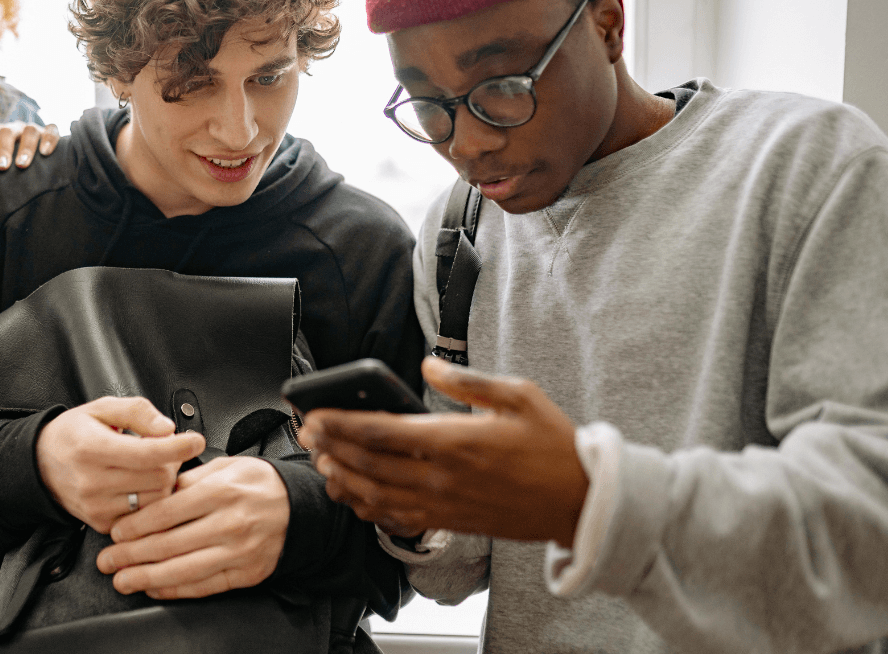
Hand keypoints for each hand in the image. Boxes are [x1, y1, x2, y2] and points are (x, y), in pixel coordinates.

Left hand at [0, 121, 59, 168]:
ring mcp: (33, 129)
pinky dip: (49, 139)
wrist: (37, 160)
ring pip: (29, 131)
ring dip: (26, 148)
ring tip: (22, 165)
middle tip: (1, 167)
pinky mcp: (49, 133)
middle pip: (6, 132)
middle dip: (4, 150)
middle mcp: (14, 129)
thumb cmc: (9, 163)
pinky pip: (52, 131)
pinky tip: (45, 153)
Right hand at [36, 396, 204, 533]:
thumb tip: (167, 428)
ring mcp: (97, 506)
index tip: (195, 440)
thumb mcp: (102, 408)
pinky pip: (143, 517)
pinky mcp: (102, 523)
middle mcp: (92, 481)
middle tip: (163, 451)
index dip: (178, 446)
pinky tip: (140, 486)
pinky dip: (151, 501)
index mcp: (92, 448)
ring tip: (149, 468)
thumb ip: (137, 412)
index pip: (147, 453)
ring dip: (163, 483)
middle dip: (171, 463)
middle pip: (158, 478)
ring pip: (155, 501)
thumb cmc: (74, 433)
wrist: (41, 464)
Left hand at [96, 456, 288, 598]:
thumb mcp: (225, 466)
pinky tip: (155, 587)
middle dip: (131, 555)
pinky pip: (204, 586)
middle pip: (169, 544)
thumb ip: (189, 480)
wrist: (299, 507)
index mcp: (221, 491)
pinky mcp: (245, 574)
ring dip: (146, 577)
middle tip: (107, 560)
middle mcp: (229, 523)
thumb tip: (154, 493)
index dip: (136, 525)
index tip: (116, 533)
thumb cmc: (259, 484)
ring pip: (183, 569)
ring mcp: (238, 552)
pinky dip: (175, 589)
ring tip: (122, 580)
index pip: (167, 512)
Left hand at [299, 357, 588, 546]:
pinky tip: (356, 495)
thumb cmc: (552, 445)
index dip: (340, 424)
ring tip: (323, 462)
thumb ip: (466, 381)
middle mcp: (441, 477)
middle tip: (308, 433)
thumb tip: (428, 366)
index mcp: (454, 440)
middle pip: (367, 464)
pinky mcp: (449, 522)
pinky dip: (368, 508)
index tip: (314, 414)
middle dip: (330, 448)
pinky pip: (396, 519)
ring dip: (343, 479)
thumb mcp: (517, 395)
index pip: (380, 432)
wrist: (580, 501)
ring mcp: (443, 504)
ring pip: (375, 496)